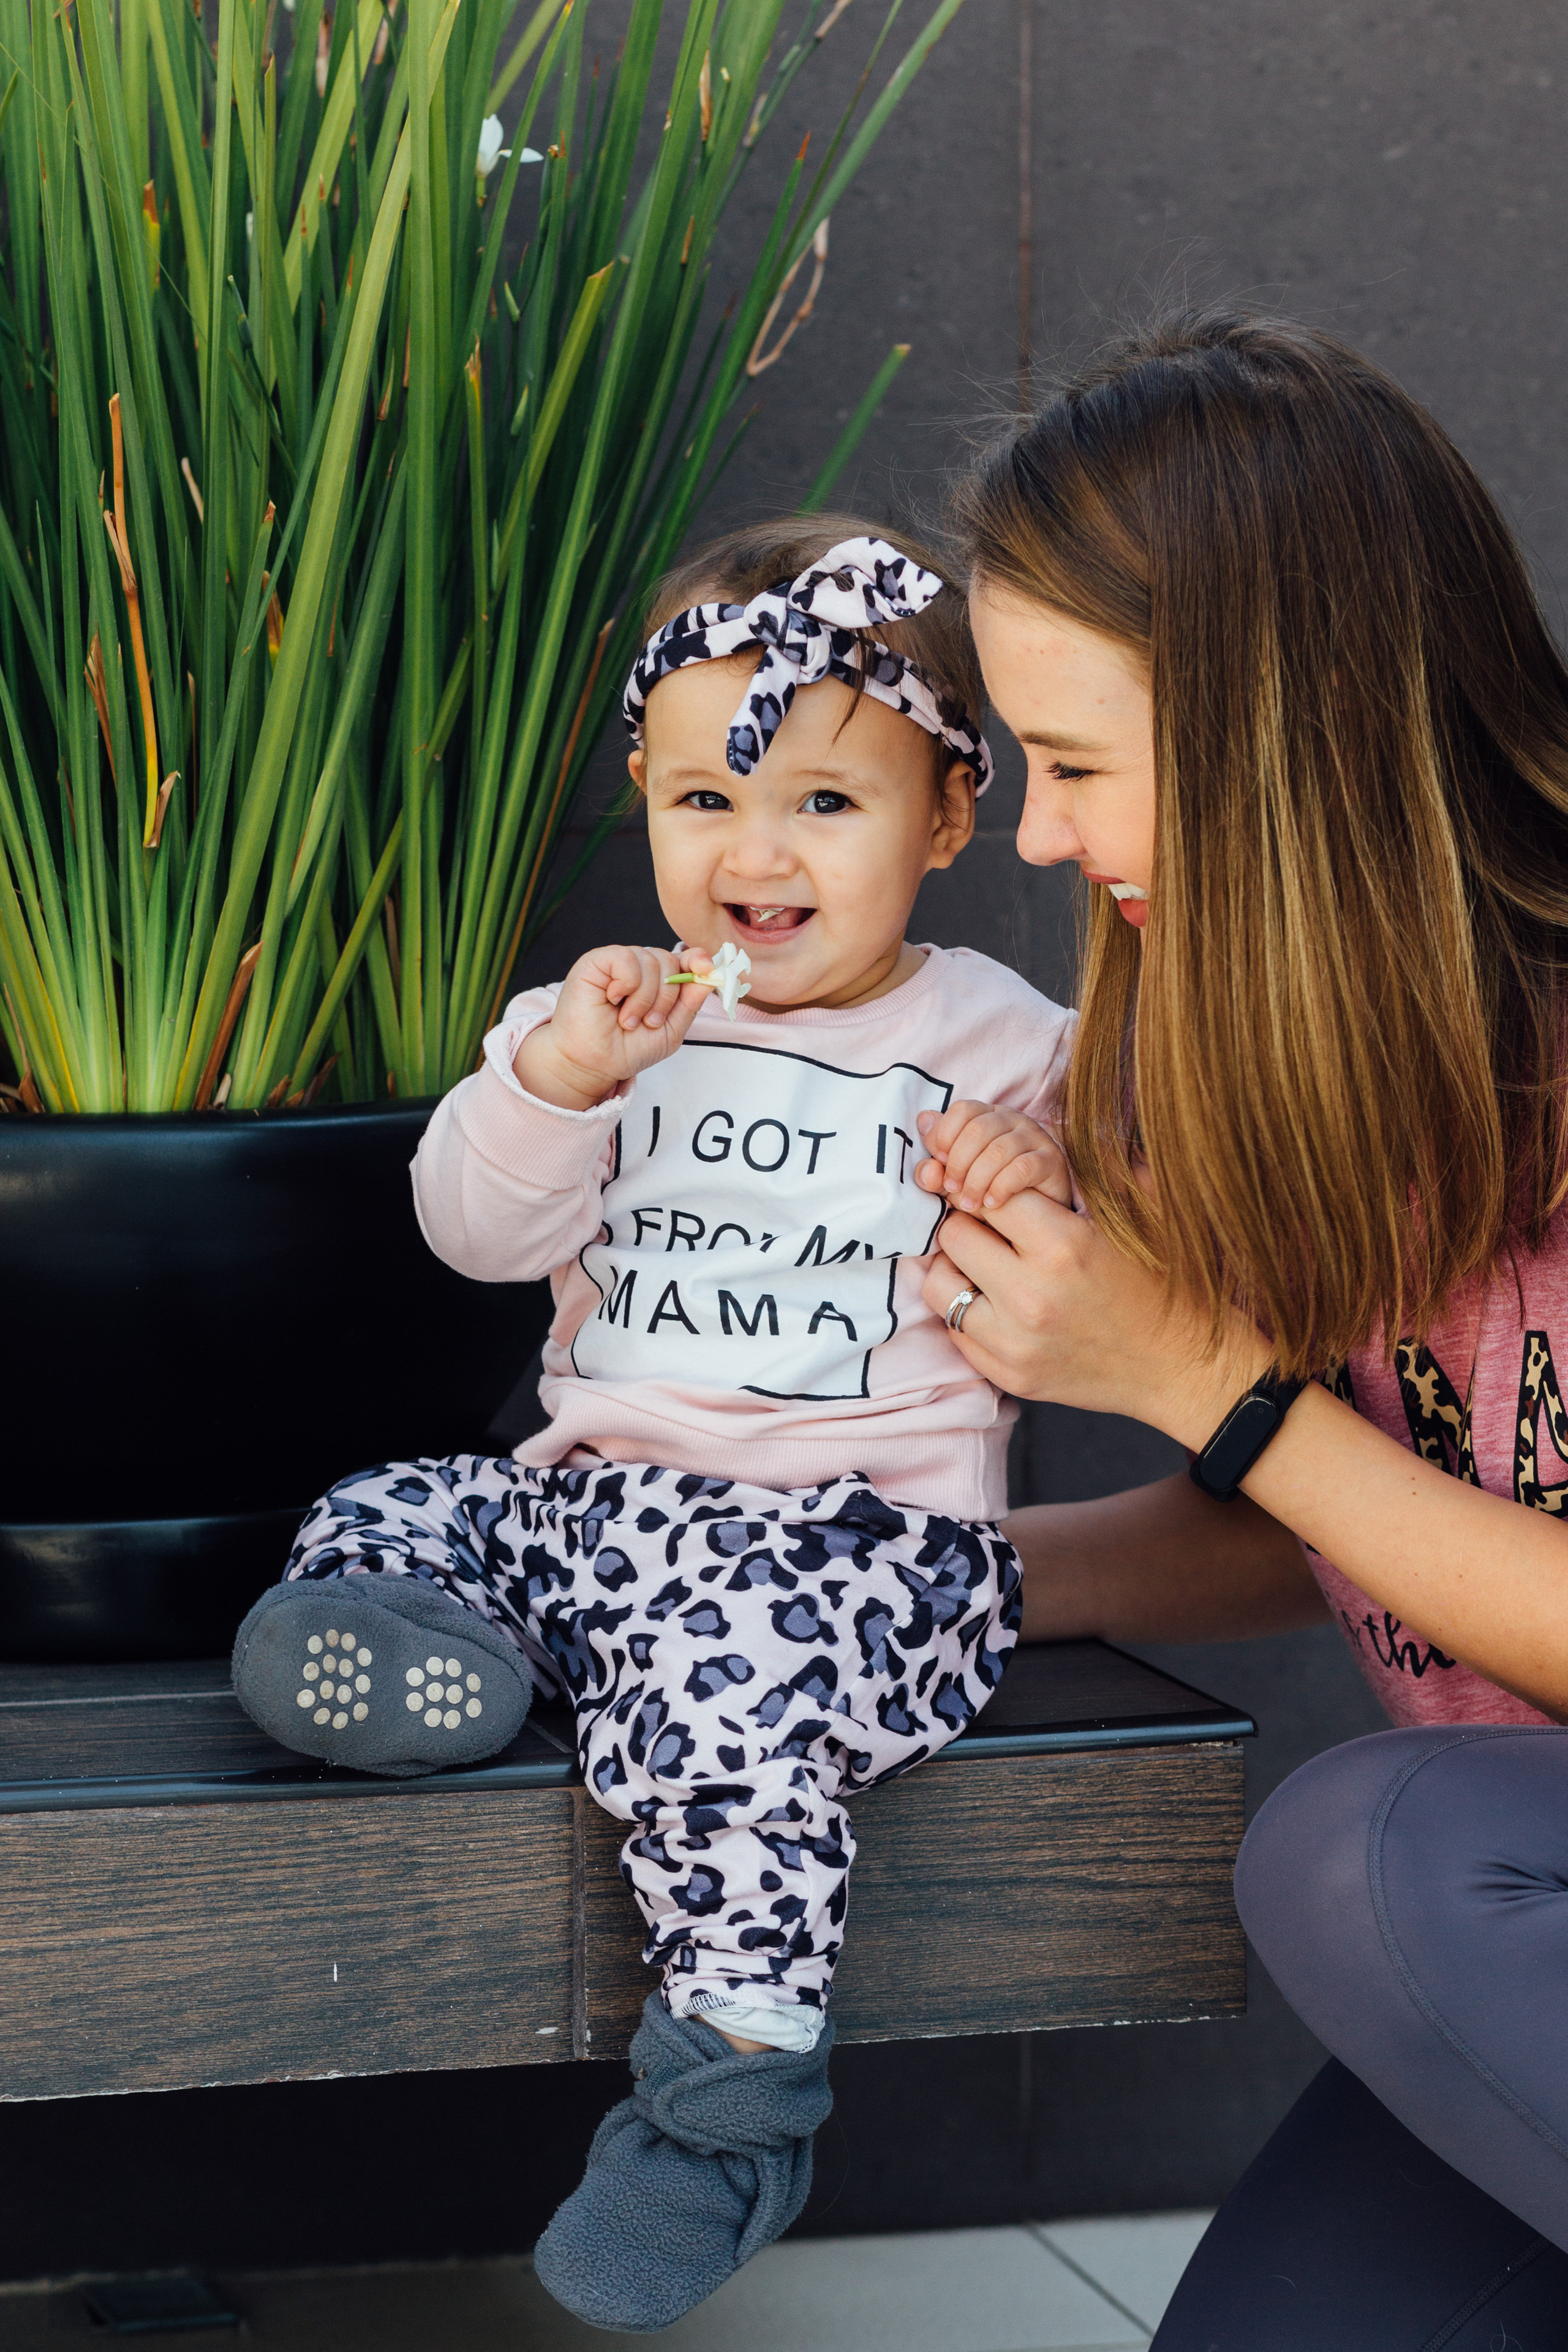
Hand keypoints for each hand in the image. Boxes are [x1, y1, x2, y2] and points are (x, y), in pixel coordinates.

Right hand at [513, 945, 711, 1109]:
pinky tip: (614, 1000)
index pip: (684, 959)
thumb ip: (690, 1003)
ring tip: (628, 1020)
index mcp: (658, 982)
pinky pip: (626, 958)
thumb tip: (709, 973)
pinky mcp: (596, 961)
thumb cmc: (626, 1049)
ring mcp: (617, 963)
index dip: (697, 960)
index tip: (706, 968)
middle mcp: (639, 968)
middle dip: (666, 997)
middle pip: (670, 960)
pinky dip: (627, 984)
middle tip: (649, 1022)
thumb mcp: (670, 1031)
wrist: (592, 1064)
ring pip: (650, 960)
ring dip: (644, 998)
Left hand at [914, 1100, 1071, 1212]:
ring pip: (999, 1150)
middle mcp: (1013, 1119)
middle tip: (951, 1190)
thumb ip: (938, 1161)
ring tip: (969, 1204)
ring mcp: (1035, 1137)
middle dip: (958, 1163)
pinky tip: (992, 1203)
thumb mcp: (959, 1178)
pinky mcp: (1051, 1160)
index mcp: (988, 1115)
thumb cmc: (991, 1189)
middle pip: (978, 1129)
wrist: (1038, 1214)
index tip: (938, 1162)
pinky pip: (1022, 1167)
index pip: (962, 1109)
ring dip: (977, 1180)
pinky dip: (1001, 1187)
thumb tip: (923, 1121)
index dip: (945, 1134)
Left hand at [920, 1186, 1271, 1444]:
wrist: (1179, 1365)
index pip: (988, 1191)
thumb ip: (1086, 1167)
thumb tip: (1049, 1122)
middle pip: (955, 1233)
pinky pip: (954, 1328)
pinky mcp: (1007, 1374)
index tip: (1004, 1195)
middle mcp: (1031, 1297)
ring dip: (958, 1267)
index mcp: (1064, 1246)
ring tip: (990, 1264)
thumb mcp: (1134, 1212)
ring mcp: (1014, 1342)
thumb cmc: (1159, 1280)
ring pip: (939, 1283)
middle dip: (972, 1222)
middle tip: (996, 1229)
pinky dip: (968, 1309)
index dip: (994, 1186)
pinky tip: (998, 1301)